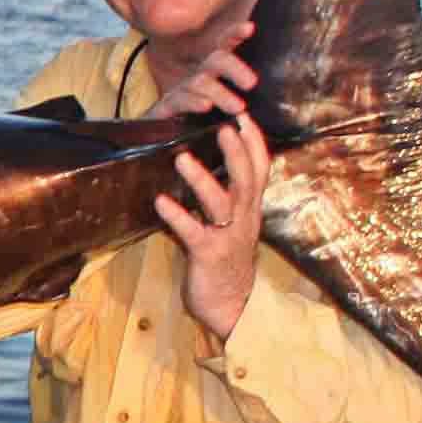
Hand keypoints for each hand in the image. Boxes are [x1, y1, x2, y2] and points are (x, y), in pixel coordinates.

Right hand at [144, 32, 256, 121]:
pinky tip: (205, 105)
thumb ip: (240, 97)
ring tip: (238, 107)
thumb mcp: (223, 108)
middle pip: (215, 61)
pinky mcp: (165, 108)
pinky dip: (192, 102)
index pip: (223, 47)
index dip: (234, 35)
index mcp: (212, 73)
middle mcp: (196, 77)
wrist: (160, 142)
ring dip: (220, 93)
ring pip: (200, 82)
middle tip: (251, 83)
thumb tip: (267, 96)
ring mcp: (180, 91)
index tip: (249, 28)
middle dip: (234, 68)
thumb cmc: (197, 123)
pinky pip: (178, 101)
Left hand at [156, 110, 268, 342]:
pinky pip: (193, 232)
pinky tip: (160, 201)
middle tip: (224, 125)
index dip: (254, 142)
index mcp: (250, 208)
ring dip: (201, 179)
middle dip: (237, 151)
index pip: (260, 169)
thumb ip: (222, 197)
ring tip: (182, 158)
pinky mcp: (208, 255)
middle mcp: (244, 218)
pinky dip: (177, 215)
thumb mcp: (230, 224)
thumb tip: (201, 163)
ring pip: (221, 202)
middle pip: (247, 179)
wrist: (231, 306)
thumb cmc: (224, 260)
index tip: (244, 116)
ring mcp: (228, 236)